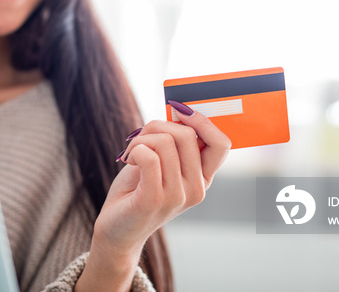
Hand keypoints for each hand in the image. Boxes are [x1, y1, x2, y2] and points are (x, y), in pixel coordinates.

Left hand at [76, 103, 230, 290]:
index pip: (221, 144)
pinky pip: (148, 156)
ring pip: (165, 142)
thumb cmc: (137, 190)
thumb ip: (173, 142)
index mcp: (203, 179)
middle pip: (188, 135)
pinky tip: (128, 160)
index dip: (202, 121)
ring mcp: (178, 196)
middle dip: (158, 126)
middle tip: (140, 137)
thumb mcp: (161, 163)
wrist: (117, 229)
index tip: (178, 110)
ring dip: (140, 139)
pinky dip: (134, 149)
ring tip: (131, 153)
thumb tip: (178, 110)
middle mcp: (196, 189)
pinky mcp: (155, 199)